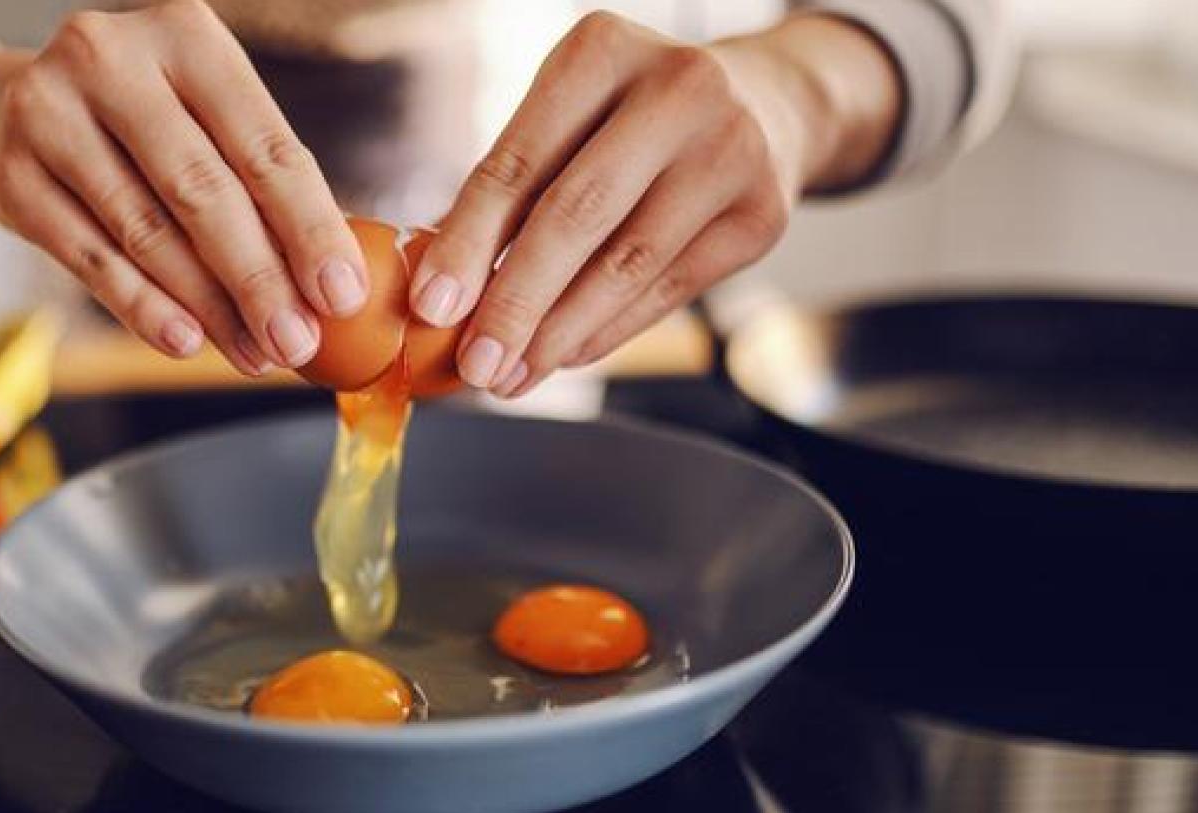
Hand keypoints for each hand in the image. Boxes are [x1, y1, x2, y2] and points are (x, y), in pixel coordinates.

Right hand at [0, 0, 368, 374]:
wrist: (10, 113)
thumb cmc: (143, 125)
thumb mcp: (205, 119)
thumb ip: (262, 184)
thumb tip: (330, 288)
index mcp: (184, 33)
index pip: (263, 145)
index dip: (309, 227)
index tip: (340, 295)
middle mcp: (110, 57)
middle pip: (203, 190)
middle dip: (260, 279)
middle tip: (297, 343)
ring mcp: (49, 112)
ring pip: (147, 232)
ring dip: (209, 307)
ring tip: (254, 354)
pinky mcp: (11, 174)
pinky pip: (92, 259)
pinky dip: (144, 308)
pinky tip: (186, 342)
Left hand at [407, 12, 899, 395]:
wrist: (767, 104)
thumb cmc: (634, 116)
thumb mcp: (572, 114)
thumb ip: (513, 186)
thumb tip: (442, 290)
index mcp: (603, 51)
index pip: (518, 163)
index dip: (467, 242)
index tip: (430, 307)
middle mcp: (678, 88)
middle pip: (576, 216)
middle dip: (514, 302)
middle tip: (474, 364)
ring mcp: (730, 150)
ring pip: (625, 265)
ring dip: (557, 334)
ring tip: (511, 376)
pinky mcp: (762, 214)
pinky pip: (667, 290)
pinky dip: (606, 332)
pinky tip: (562, 357)